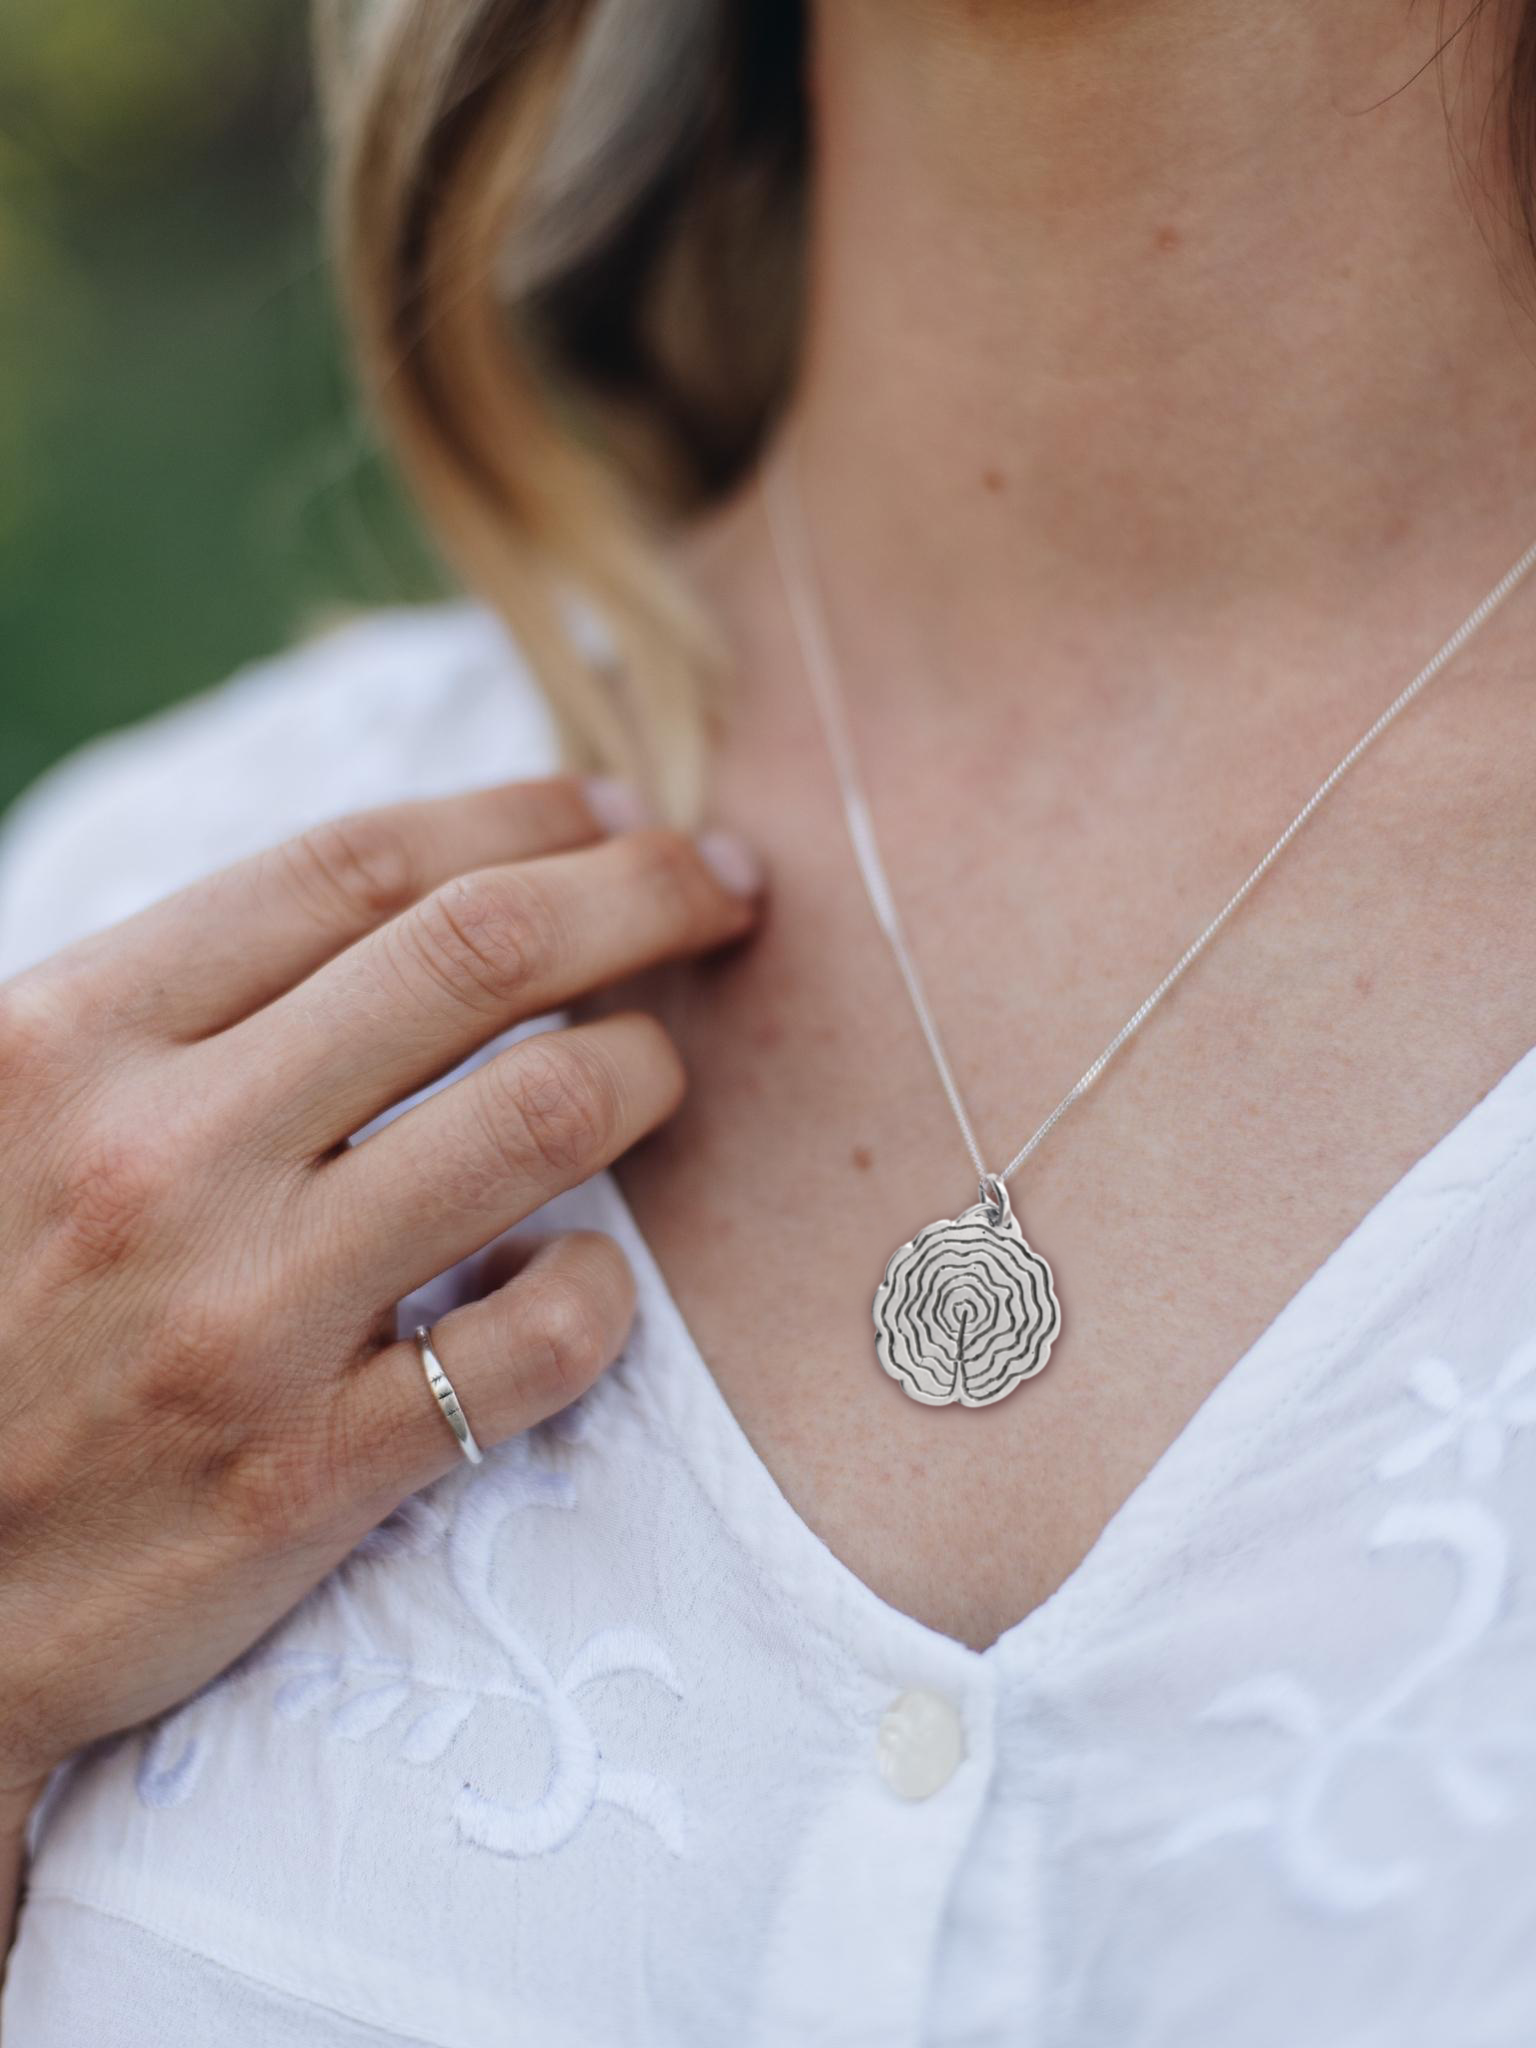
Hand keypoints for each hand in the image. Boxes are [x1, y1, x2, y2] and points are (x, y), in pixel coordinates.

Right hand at [0, 777, 759, 1812]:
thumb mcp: (7, 1109)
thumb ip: (173, 1003)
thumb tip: (401, 900)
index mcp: (70, 1036)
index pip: (355, 866)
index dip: (518, 813)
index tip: (607, 807)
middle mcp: (162, 1158)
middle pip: (480, 953)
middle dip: (641, 889)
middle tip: (723, 883)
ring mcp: (244, 1321)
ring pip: (540, 1122)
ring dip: (643, 1066)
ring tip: (658, 1064)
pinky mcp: (307, 1476)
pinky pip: (538, 1346)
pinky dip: (600, 1290)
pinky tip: (583, 1275)